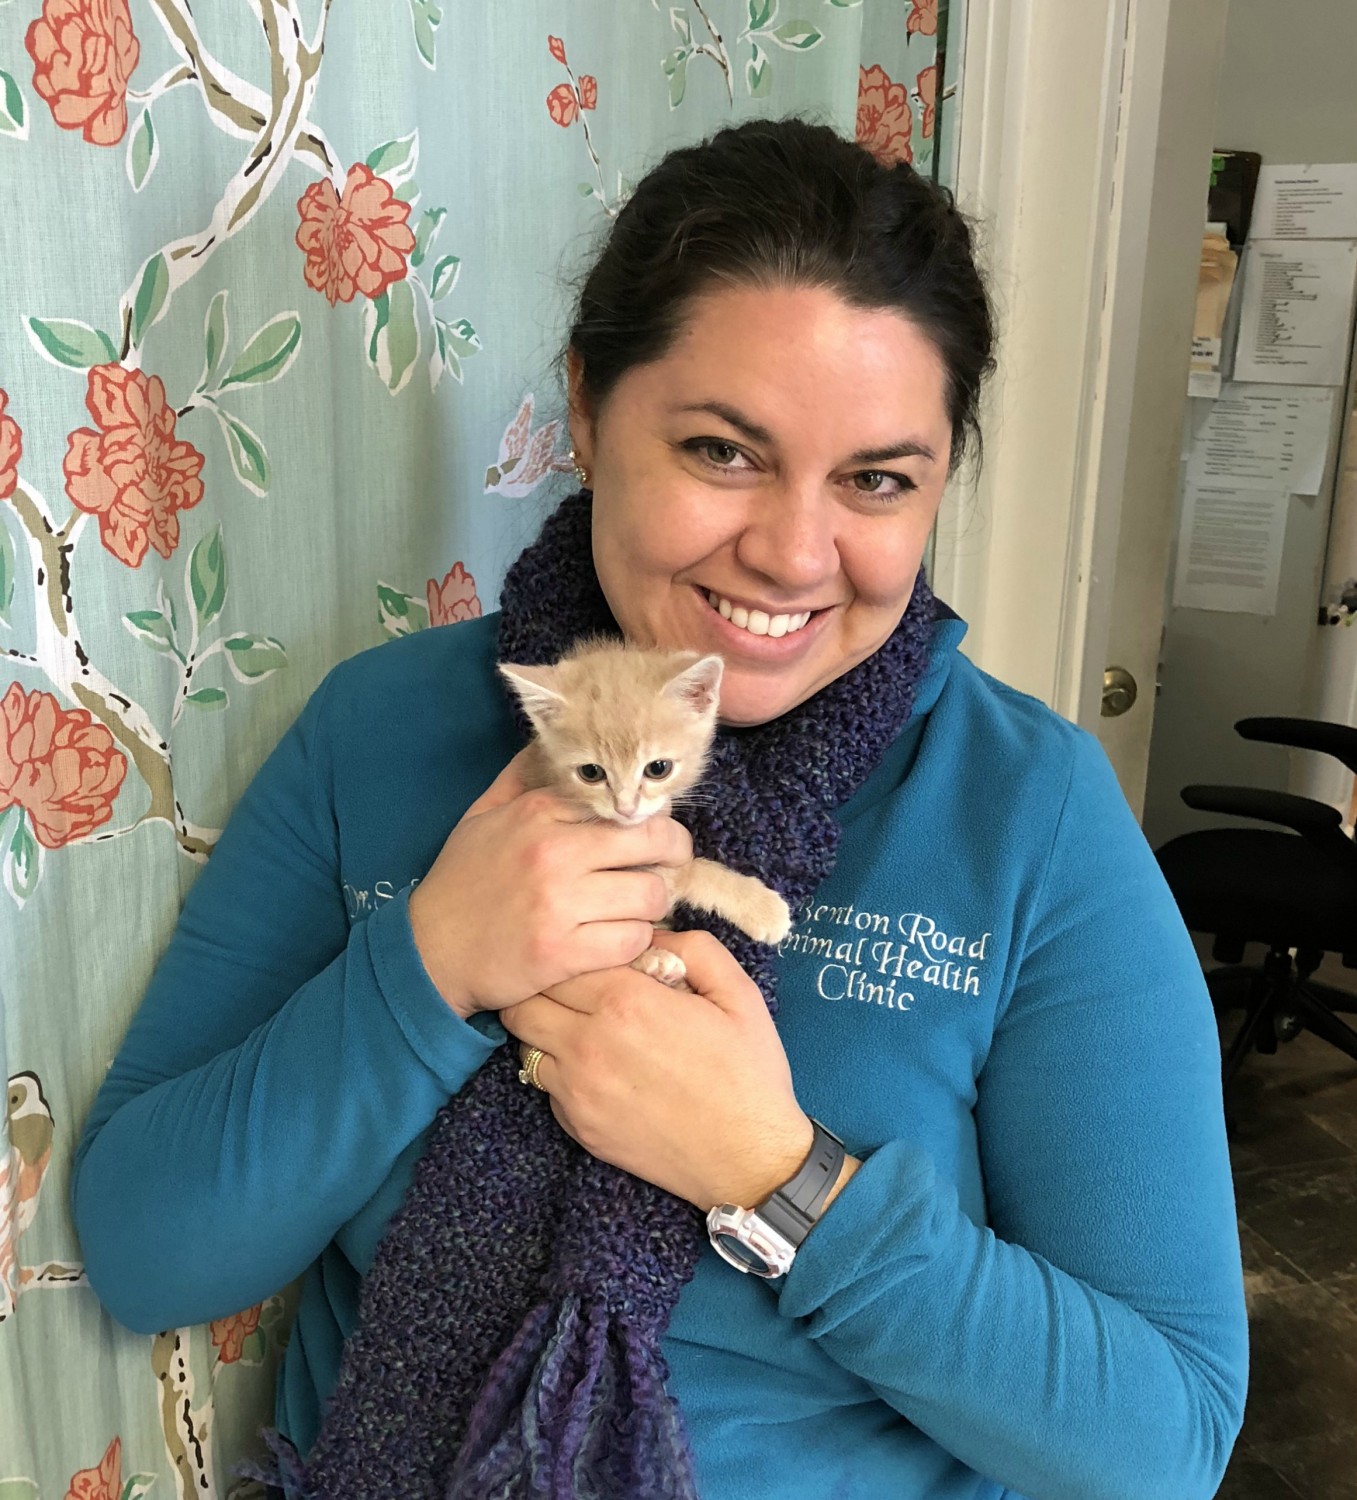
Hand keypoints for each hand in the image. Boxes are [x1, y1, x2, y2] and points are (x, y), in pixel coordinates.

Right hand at [408, 752, 693, 1018]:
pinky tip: (614, 940)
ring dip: (651, 905)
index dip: (651, 817)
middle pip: (655, 840)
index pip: (625, 801)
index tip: (649, 835)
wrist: (428, 952)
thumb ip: (521, 777)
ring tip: (634, 908)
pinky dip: (633, 941)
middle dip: (672, 854)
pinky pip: (634, 940)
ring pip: (652, 894)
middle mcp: (554, 851)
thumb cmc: (461, 882)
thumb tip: (548, 741)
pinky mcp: (564, 952)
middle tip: (665, 868)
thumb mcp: (483, 816)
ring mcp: (560, 903)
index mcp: (539, 811)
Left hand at [501, 929, 819, 1210]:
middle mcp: (589, 1044)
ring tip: (582, 1028)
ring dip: (546, 1029)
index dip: (574, 954)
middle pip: (526, 1000)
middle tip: (576, 989)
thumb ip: (691, 947)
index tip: (596, 959)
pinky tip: (599, 1070)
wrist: (749, 1159)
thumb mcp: (737, 992)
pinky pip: (545, 1085)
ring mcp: (577, 1091)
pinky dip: (560, 1071)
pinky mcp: (577, 1127)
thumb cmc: (747, 1071)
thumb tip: (648, 935)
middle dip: (545, 987)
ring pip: (526, 1042)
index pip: (561, 959)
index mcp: (626, 1002)